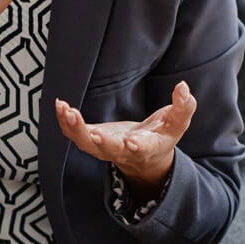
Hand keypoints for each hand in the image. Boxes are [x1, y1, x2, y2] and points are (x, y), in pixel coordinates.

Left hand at [55, 80, 196, 199]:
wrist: (144, 156)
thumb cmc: (161, 134)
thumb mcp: (177, 123)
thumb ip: (184, 107)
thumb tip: (183, 86)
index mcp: (149, 147)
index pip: (145, 148)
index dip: (140, 146)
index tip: (133, 143)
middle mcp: (124, 151)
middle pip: (112, 151)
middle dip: (104, 143)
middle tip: (96, 135)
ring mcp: (105, 147)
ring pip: (87, 145)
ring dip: (76, 129)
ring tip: (67, 111)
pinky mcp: (91, 138)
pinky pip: (75, 134)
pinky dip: (65, 122)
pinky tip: (60, 105)